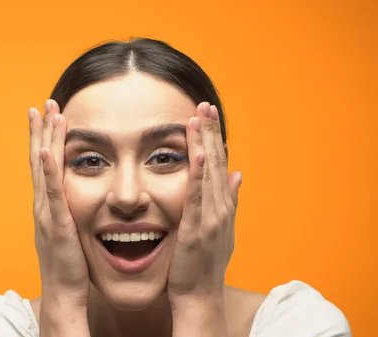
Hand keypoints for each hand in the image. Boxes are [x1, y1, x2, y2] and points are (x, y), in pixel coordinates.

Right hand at [28, 99, 89, 306]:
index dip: (43, 139)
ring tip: (48, 113)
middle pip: (39, 158)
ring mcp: (47, 212)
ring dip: (46, 139)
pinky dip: (50, 170)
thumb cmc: (69, 263)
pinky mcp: (58, 223)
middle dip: (41, 130)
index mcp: (46, 204)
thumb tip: (73, 198)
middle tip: (43, 103)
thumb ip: (67, 211)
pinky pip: (54, 192)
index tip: (44, 115)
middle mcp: (42, 203)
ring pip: (44, 168)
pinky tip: (50, 151)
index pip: (43, 164)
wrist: (64, 291)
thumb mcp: (67, 230)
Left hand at [167, 102, 241, 305]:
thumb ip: (230, 200)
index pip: (220, 164)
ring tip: (199, 117)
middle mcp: (220, 207)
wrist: (200, 294)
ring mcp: (210, 218)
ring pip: (208, 174)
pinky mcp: (195, 229)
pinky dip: (198, 174)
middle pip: (216, 162)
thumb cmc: (205, 262)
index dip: (215, 137)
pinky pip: (197, 197)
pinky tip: (198, 153)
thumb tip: (239, 174)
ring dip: (204, 144)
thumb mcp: (221, 227)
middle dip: (210, 132)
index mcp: (222, 205)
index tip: (209, 113)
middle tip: (204, 104)